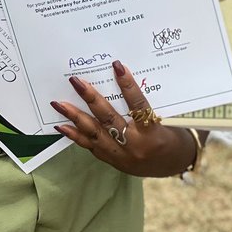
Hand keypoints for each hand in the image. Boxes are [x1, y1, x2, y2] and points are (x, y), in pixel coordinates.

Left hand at [51, 60, 195, 178]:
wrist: (171, 166)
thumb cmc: (167, 135)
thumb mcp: (160, 118)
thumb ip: (141, 104)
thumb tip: (118, 78)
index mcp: (152, 132)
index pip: (139, 105)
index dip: (128, 85)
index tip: (117, 66)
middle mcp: (135, 145)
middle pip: (109, 118)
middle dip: (90, 98)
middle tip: (76, 81)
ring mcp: (121, 155)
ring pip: (94, 133)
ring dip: (75, 116)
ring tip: (59, 104)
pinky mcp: (112, 160)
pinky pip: (90, 146)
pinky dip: (75, 135)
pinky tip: (62, 125)